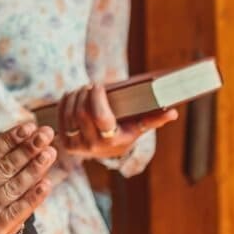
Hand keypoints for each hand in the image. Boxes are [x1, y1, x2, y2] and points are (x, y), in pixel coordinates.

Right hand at [0, 123, 55, 233]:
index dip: (11, 139)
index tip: (27, 127)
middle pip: (7, 166)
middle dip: (28, 148)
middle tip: (46, 134)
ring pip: (15, 186)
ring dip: (34, 169)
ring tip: (49, 154)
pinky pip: (16, 212)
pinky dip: (31, 200)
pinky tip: (45, 186)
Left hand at [57, 83, 177, 158]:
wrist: (107, 149)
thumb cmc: (126, 131)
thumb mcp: (140, 126)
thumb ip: (155, 119)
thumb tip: (173, 113)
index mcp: (112, 142)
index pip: (100, 116)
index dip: (96, 98)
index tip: (98, 85)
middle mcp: (93, 147)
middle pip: (81, 112)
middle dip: (84, 94)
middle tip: (90, 85)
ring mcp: (77, 146)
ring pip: (69, 113)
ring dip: (74, 96)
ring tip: (82, 89)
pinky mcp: (65, 143)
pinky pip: (60, 118)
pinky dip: (64, 103)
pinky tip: (71, 95)